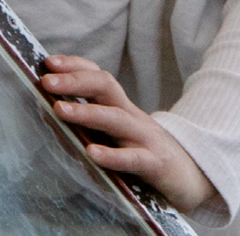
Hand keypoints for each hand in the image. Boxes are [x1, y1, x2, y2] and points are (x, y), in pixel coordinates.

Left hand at [40, 55, 218, 214]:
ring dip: (86, 112)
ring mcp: (144, 138)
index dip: (75, 66)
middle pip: (105, 87)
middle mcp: (132, 116)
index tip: (48, 63)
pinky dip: (112, 156)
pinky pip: (133, 158)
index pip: (99, 76)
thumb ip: (92, 122)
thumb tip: (51, 110)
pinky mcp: (154, 165)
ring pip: (115, 119)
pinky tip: (92, 154)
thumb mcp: (119, 132)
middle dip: (75, 81)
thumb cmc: (144, 152)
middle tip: (46, 81)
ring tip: (59, 109)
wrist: (193, 176)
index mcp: (121, 107)